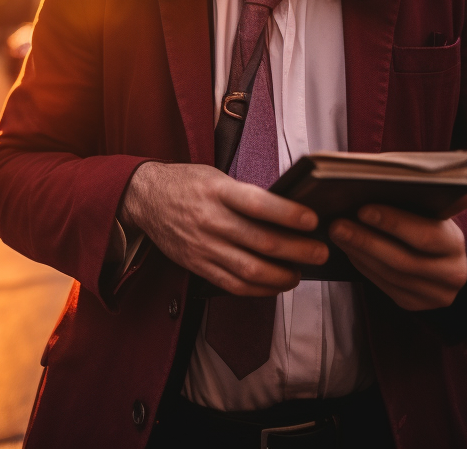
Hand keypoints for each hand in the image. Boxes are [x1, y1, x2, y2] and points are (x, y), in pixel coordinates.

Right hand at [119, 161, 328, 295]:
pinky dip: (259, 289)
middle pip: (261, 242)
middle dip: (297, 250)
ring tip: (300, 272)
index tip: (313, 219)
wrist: (145, 198)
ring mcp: (203, 246)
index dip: (288, 214)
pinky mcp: (198, 266)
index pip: (258, 204)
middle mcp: (210, 220)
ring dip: (281, 276)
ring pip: (250, 270)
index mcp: (217, 191)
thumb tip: (287, 211)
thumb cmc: (187, 182)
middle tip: (321, 252)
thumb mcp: (216, 177)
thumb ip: (246, 194)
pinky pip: (233, 284)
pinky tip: (275, 284)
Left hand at [329, 192, 466, 311]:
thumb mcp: (432, 206)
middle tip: (337, 224)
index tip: (363, 209)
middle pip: (403, 260)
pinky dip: (363, 266)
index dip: (394, 223)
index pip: (426, 236)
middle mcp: (451, 273)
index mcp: (456, 243)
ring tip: (336, 234)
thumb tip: (399, 172)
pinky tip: (348, 249)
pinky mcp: (415, 304)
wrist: (444, 257)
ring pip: (390, 276)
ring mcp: (434, 295)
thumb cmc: (430, 220)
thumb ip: (424, 191)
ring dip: (359, 253)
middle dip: (366, 241)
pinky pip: (384, 286)